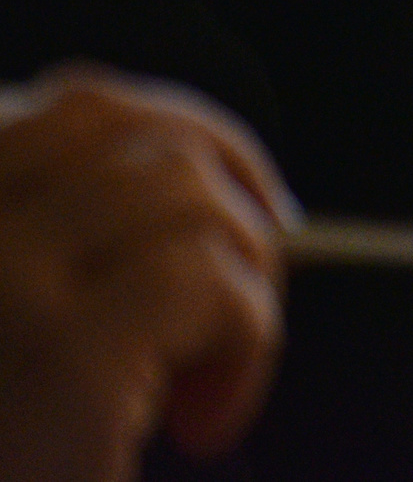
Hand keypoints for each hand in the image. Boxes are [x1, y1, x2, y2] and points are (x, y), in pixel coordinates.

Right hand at [0, 67, 297, 481]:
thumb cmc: (33, 442)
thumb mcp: (35, 328)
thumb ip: (73, 244)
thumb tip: (195, 163)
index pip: (80, 103)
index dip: (189, 136)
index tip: (242, 207)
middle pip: (148, 138)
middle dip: (234, 206)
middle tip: (243, 305)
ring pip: (191, 198)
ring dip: (241, 284)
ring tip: (208, 379)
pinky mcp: (62, 359)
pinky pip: (208, 278)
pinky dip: (246, 341)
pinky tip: (208, 423)